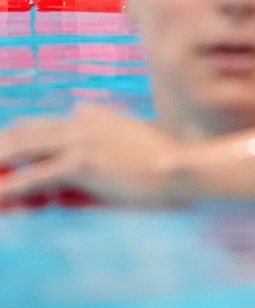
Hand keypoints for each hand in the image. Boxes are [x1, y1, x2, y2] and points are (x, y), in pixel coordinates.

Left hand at [0, 105, 186, 206]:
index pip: (37, 125)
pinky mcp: (80, 163)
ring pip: (17, 148)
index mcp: (91, 115)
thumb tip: (50, 192)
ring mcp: (79, 139)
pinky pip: (31, 179)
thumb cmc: (163, 168)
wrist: (183, 170)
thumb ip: (87, 163)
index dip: (11, 143)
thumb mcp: (122, 156)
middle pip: (19, 131)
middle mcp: (80, 120)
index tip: (2, 163)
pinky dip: (9, 190)